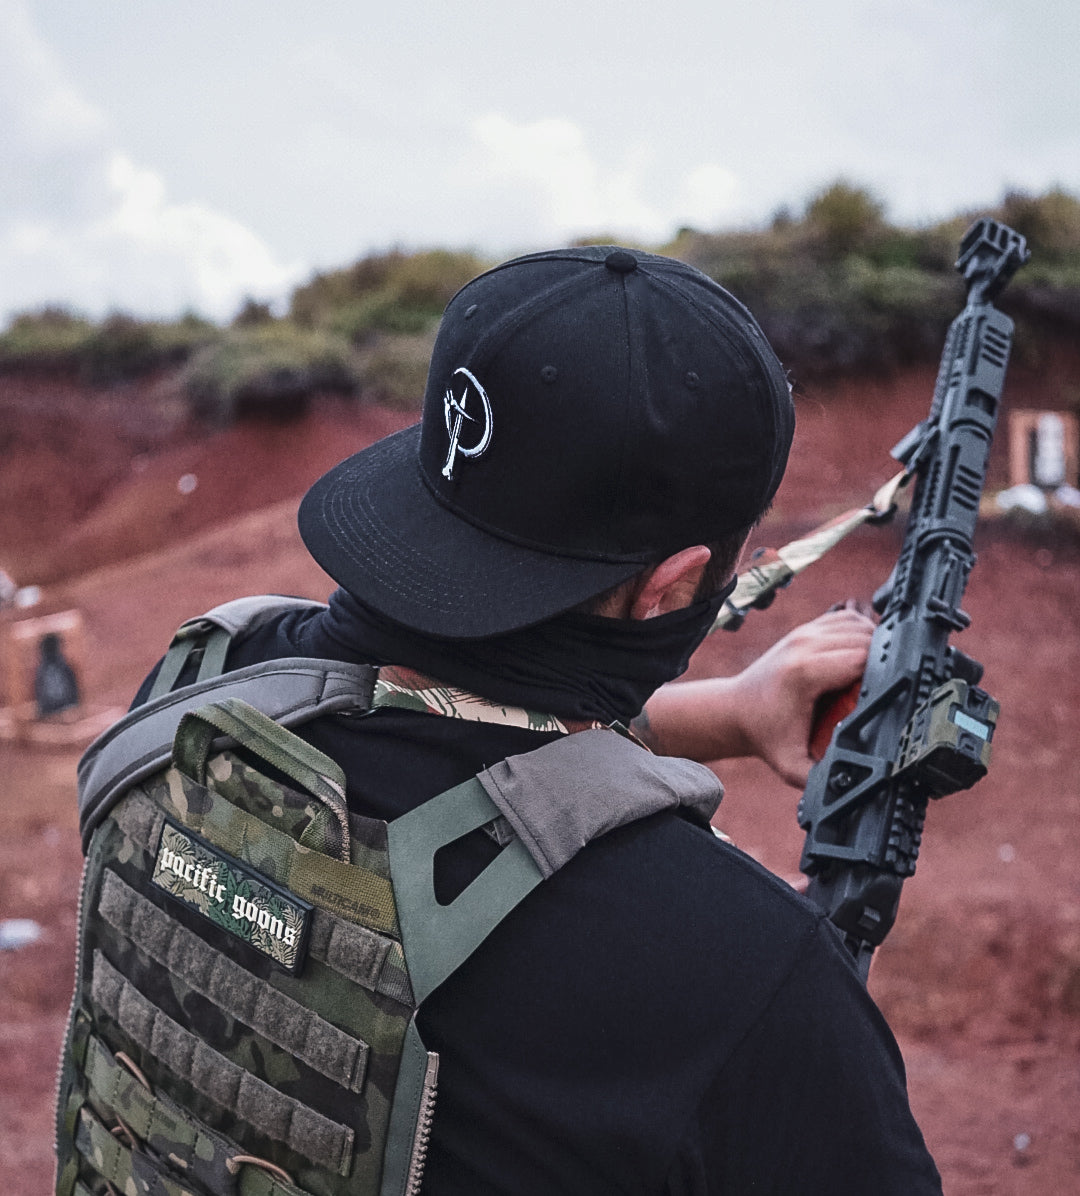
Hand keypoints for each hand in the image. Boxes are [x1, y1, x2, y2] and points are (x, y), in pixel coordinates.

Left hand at [728, 607, 873, 785]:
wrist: (737, 710)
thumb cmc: (765, 734)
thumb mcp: (791, 765)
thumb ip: (820, 781)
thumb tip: (853, 792)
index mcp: (805, 672)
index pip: (863, 659)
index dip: (885, 676)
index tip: (891, 696)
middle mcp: (806, 644)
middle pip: (866, 638)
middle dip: (885, 661)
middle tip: (886, 689)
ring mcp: (805, 631)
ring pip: (860, 624)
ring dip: (877, 644)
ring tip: (878, 674)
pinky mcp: (807, 628)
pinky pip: (848, 619)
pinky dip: (862, 632)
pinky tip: (864, 656)